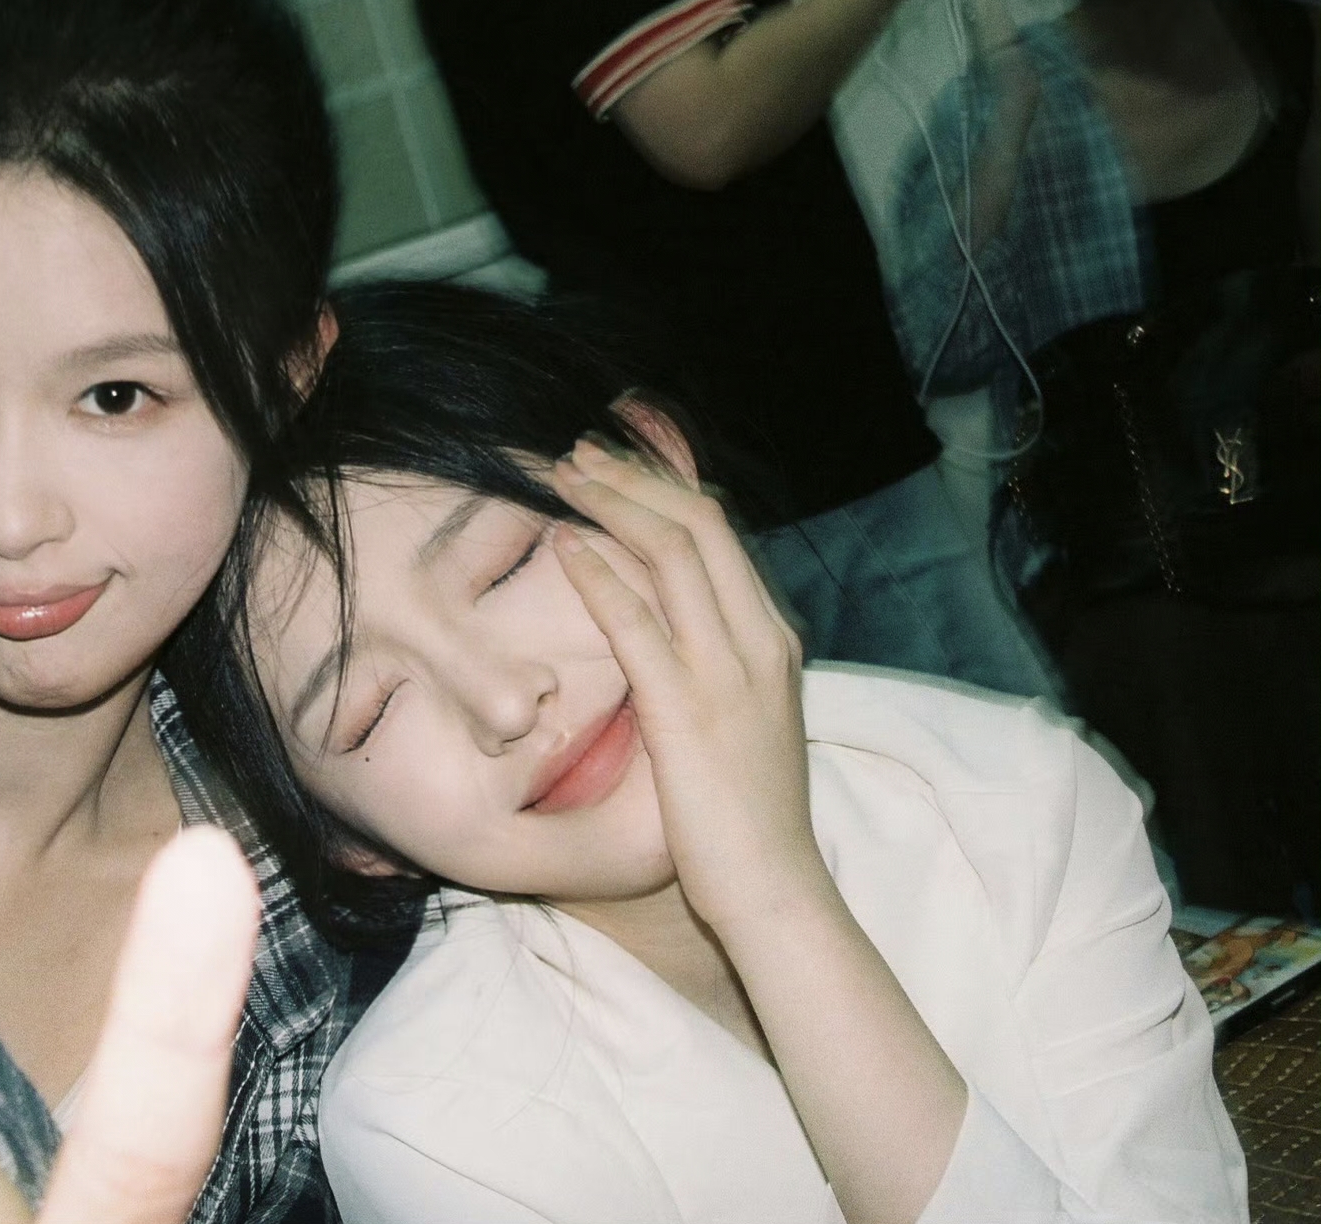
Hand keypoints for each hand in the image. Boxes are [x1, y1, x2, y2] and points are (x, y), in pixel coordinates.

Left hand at [549, 436, 824, 930]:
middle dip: (635, 476)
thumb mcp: (745, 723)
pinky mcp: (688, 711)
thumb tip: (667, 629)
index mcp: (773, 640)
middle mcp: (759, 641)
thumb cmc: (749, 817)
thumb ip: (716, 667)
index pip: (723, 534)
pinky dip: (600, 575)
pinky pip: (639, 623)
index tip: (619, 455)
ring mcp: (728, 673)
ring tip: (563, 476)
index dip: (666, 483)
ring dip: (613, 504)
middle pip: (699, 524)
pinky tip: (565, 546)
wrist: (778, 890)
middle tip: (579, 451)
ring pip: (673, 554)